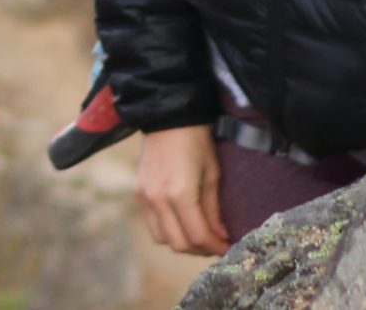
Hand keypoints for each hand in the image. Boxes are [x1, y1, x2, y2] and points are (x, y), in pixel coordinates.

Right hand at [133, 124, 229, 255]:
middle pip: (178, 244)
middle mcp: (157, 199)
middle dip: (199, 249)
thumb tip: (220, 235)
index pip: (198, 236)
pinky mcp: (138, 191)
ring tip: (197, 233)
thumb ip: (213, 210)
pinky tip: (181, 220)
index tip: (227, 247)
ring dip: (181, 241)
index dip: (215, 247)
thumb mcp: (212, 175)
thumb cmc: (196, 142)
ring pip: (161, 238)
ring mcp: (144, 196)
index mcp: (179, 194)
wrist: (167, 116)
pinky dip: (167, 228)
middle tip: (214, 243)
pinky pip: (152, 222)